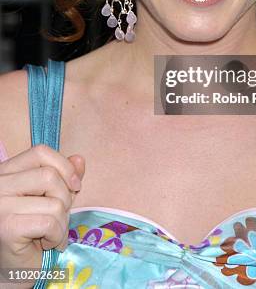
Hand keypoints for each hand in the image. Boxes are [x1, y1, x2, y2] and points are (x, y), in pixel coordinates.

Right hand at [0, 144, 84, 285]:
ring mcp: (0, 205)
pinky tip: (46, 245)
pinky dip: (57, 236)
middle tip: (58, 218)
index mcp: (8, 172)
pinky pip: (50, 222)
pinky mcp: (7, 227)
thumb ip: (65, 177)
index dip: (64, 166)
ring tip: (51, 234)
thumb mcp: (52, 197)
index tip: (75, 186)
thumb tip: (79, 159)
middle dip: (65, 199)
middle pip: (49, 175)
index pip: (40, 152)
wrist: (15, 271)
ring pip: (54, 201)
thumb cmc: (34, 232)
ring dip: (62, 222)